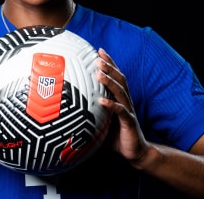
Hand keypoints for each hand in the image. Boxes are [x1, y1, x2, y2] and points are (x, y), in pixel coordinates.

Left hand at [96, 48, 149, 164]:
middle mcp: (126, 102)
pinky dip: (112, 105)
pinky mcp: (130, 123)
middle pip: (119, 79)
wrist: (135, 152)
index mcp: (120, 99)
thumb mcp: (101, 122)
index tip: (99, 51)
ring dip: (110, 81)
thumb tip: (67, 110)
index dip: (109, 63)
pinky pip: (121, 112)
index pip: (115, 77)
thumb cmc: (117, 136)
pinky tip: (102, 101)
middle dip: (109, 67)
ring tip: (99, 73)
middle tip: (98, 57)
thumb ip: (90, 114)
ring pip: (121, 92)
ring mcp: (129, 111)